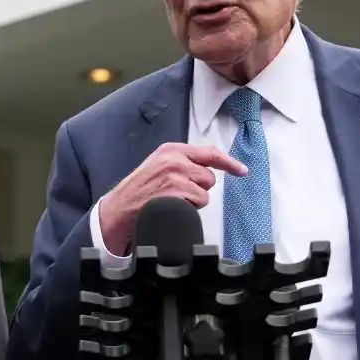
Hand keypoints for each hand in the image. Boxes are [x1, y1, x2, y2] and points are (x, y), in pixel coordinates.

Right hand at [99, 142, 246, 253]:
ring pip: (205, 192)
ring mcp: (176, 176)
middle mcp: (175, 159)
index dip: (228, 162)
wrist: (118, 209)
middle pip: (208, 177)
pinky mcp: (176, 192)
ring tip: (172, 200)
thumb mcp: (158, 166)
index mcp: (171, 149)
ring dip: (193, 201)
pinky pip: (198, 203)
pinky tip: (171, 207)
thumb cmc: (138, 191)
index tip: (241, 170)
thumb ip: (182, 162)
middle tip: (177, 193)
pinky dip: (189, 210)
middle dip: (198, 188)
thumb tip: (207, 168)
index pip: (209, 153)